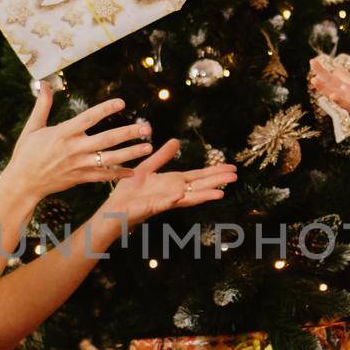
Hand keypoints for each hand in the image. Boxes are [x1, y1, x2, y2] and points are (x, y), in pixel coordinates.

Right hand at [1, 84, 153, 199]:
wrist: (23, 183)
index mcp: (63, 133)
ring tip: (148, 147)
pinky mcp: (80, 178)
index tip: (122, 102)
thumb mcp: (32, 127)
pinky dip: (118, 174)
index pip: (88, 118)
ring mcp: (78, 165)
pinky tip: (134, 170)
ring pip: (109, 159)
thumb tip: (43, 83)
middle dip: (127, 133)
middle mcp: (73, 149)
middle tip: (146, 128)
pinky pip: (103, 176)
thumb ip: (42, 105)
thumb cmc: (26, 153)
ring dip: (130, 153)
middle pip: (106, 140)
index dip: (105, 109)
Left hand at [101, 139, 237, 225]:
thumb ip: (162, 157)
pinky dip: (174, 199)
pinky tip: (182, 195)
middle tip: (235, 177)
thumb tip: (176, 141)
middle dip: (216, 181)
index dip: (214, 171)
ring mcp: (165, 200)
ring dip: (204, 195)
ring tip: (221, 192)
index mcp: (172, 182)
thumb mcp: (147, 167)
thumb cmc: (129, 191)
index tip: (231, 167)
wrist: (114, 207)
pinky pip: (165, 203)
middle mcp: (173, 192)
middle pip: (199, 185)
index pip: (198, 176)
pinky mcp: (152, 207)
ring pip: (189, 197)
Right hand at [308, 57, 349, 135]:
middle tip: (313, 80)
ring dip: (339, 100)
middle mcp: (346, 100)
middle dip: (323, 87)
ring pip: (346, 104)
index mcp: (343, 93)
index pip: (330, 81)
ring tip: (333, 96)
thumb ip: (345, 79)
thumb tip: (337, 68)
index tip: (312, 61)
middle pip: (333, 92)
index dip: (321, 72)